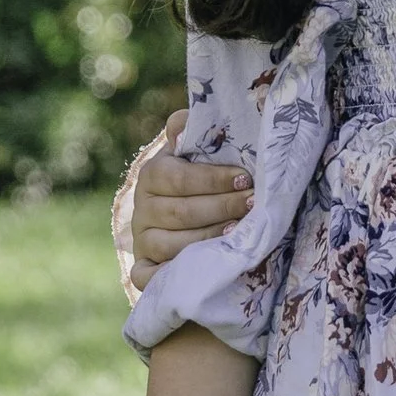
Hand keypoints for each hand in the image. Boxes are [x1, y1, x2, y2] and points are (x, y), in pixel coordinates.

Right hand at [132, 111, 252, 270]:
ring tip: (240, 233)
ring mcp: (142, 242)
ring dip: (209, 239)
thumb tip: (186, 118)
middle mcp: (141, 209)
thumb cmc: (198, 185)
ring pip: (172, 244)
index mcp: (152, 175)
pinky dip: (175, 274)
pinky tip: (206, 268)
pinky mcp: (143, 271)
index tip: (246, 178)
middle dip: (222, 207)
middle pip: (180, 212)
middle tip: (254, 204)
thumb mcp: (194, 156)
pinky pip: (150, 277)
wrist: (181, 225)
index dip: (212, 179)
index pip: (177, 177)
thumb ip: (192, 135)